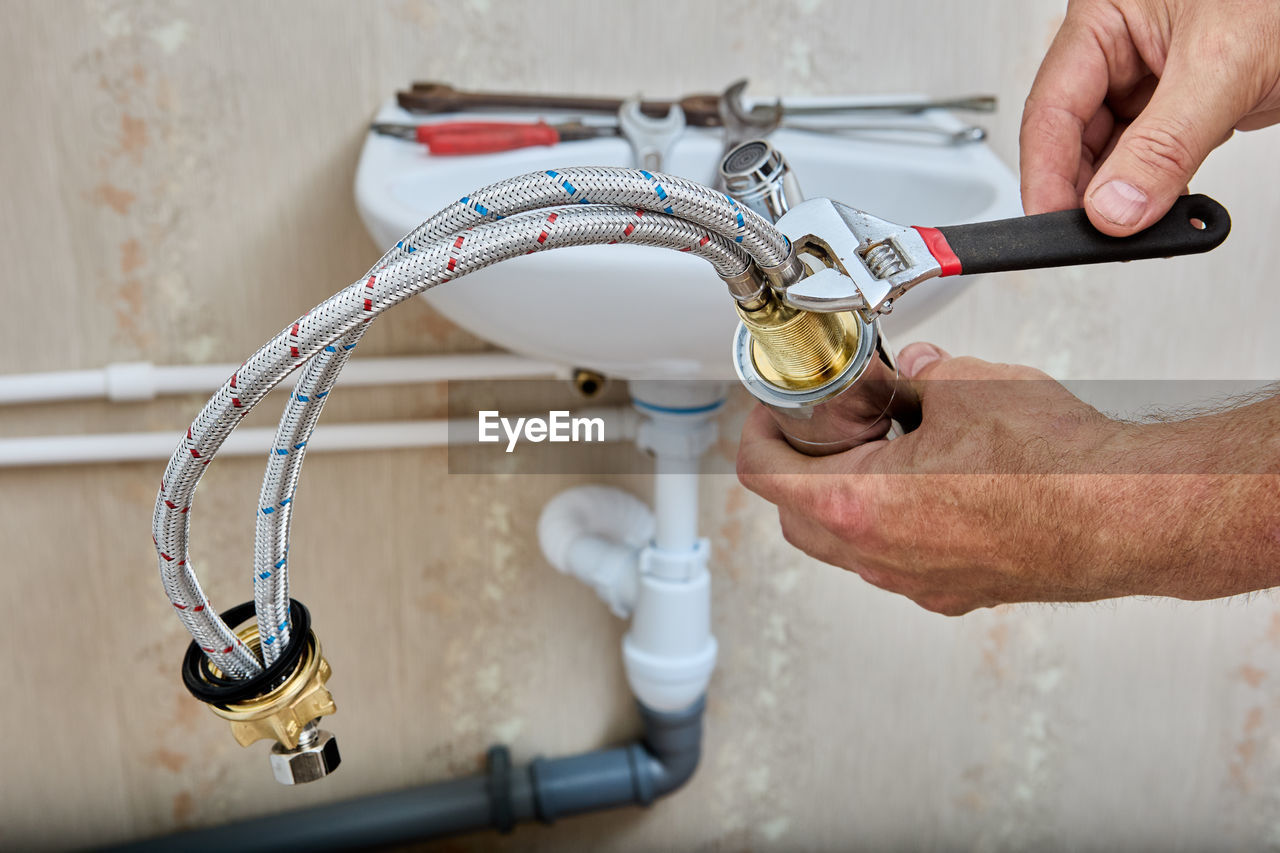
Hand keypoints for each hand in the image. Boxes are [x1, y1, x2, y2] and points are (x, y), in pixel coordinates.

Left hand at [736, 343, 1279, 614]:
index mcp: (860, 505)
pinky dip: (893, 526)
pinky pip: (898, 561)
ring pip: (847, 546)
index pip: (765, 472)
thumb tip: (917, 370)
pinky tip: (930, 488)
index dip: (758, 432)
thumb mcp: (967, 384)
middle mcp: (880, 557)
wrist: (1126, 517)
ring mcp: (917, 582)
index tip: (771, 412)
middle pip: (796, 516)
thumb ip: (922, 374)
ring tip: (881, 450)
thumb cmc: (1054, 465)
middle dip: (797, 468)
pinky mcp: (955, 591)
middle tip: (822, 429)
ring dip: (846, 499)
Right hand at [1020, 0, 1279, 234]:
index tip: (1052, 226)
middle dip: (1086, 191)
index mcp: (1106, 16)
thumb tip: (1114, 208)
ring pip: (1112, 153)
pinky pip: (1152, 156)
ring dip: (1125, 194)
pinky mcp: (1184, 103)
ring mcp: (1152, 76)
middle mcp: (1121, 46)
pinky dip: (1158, 188)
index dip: (1046, 174)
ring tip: (1143, 222)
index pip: (1051, 109)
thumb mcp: (1224, 66)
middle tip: (1100, 237)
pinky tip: (1168, 205)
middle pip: (1073, 136)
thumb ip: (1163, 144)